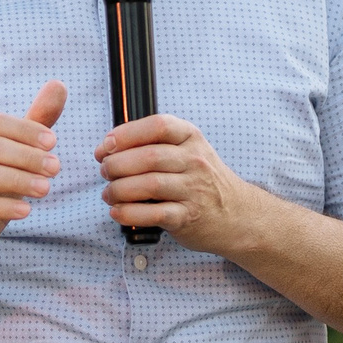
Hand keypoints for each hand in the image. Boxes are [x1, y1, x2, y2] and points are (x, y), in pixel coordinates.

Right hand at [0, 81, 65, 269]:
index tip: (53, 142)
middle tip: (57, 168)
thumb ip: (36, 123)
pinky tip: (26, 211)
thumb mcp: (17, 156)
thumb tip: (59, 84)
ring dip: (16, 179)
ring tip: (45, 189)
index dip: (24, 129)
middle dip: (26, 156)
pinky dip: (2, 207)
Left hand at [96, 114, 262, 255]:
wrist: (237, 214)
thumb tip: (109, 147)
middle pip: (149, 157)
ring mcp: (194, 190)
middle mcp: (195, 161)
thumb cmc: (202, 180)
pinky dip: (130, 213)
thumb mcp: (188, 151)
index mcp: (191, 138)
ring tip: (109, 194)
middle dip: (117, 165)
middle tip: (105, 172)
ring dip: (119, 190)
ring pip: (149, 185)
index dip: (126, 134)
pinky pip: (154, 214)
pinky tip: (118, 212)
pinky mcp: (188, 217)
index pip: (158, 126)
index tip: (106, 146)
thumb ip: (155, 144)